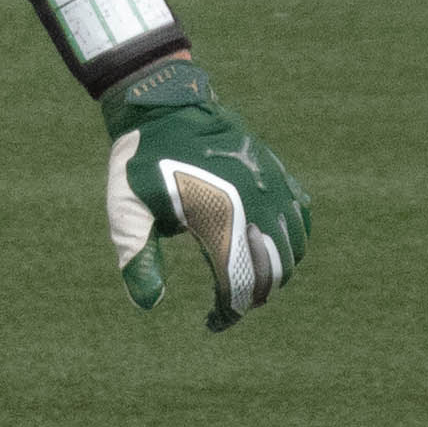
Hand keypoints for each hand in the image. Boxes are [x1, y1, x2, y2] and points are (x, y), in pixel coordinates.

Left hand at [97, 57, 305, 331]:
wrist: (164, 103)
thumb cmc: (141, 159)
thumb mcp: (126, 208)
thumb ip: (136, 255)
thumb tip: (147, 304)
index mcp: (221, 218)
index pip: (239, 284)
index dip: (230, 313)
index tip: (212, 323)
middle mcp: (256, 204)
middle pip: (273, 271)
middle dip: (255, 296)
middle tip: (230, 306)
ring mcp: (273, 186)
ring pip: (293, 246)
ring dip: (275, 271)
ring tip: (249, 281)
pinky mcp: (278, 172)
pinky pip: (301, 215)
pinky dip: (292, 239)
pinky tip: (270, 246)